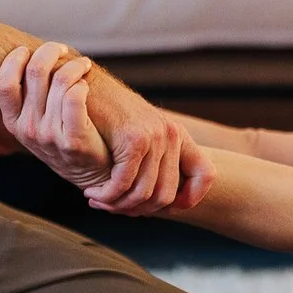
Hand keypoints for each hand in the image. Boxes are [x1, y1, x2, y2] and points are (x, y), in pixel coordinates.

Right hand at [0, 44, 114, 193]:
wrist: (94, 173)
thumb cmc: (65, 140)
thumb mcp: (36, 124)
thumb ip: (28, 98)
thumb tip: (24, 57)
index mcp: (14, 123)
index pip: (5, 84)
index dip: (14, 60)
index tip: (27, 50)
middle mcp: (28, 129)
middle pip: (35, 72)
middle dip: (50, 51)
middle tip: (62, 49)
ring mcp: (50, 136)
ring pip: (60, 81)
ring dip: (75, 66)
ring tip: (83, 65)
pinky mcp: (74, 141)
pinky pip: (75, 97)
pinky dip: (82, 83)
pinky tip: (86, 84)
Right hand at [81, 65, 211, 214]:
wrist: (87, 83)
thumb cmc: (106, 112)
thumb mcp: (137, 133)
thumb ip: (151, 159)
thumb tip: (158, 197)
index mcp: (177, 134)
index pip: (205, 174)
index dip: (191, 198)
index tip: (165, 208)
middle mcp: (171, 134)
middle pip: (165, 195)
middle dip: (139, 209)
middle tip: (115, 208)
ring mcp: (154, 136)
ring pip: (143, 193)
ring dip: (118, 205)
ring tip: (99, 201)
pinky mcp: (133, 138)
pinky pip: (124, 182)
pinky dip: (107, 195)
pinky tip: (93, 193)